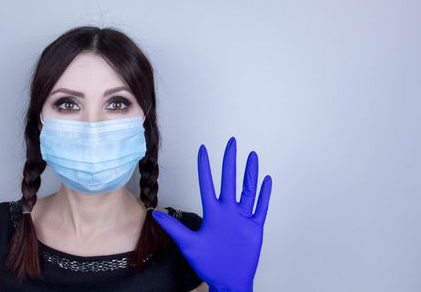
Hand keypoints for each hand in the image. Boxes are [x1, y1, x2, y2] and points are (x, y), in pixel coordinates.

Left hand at [152, 136, 272, 291]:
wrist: (227, 279)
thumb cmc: (208, 264)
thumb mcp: (188, 244)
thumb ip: (174, 228)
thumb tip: (154, 214)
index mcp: (212, 213)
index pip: (207, 184)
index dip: (205, 167)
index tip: (203, 149)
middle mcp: (227, 211)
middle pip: (229, 181)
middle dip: (230, 162)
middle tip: (231, 143)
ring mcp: (242, 218)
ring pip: (247, 190)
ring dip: (250, 173)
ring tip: (251, 156)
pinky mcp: (254, 227)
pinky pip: (260, 207)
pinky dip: (264, 194)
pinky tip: (266, 180)